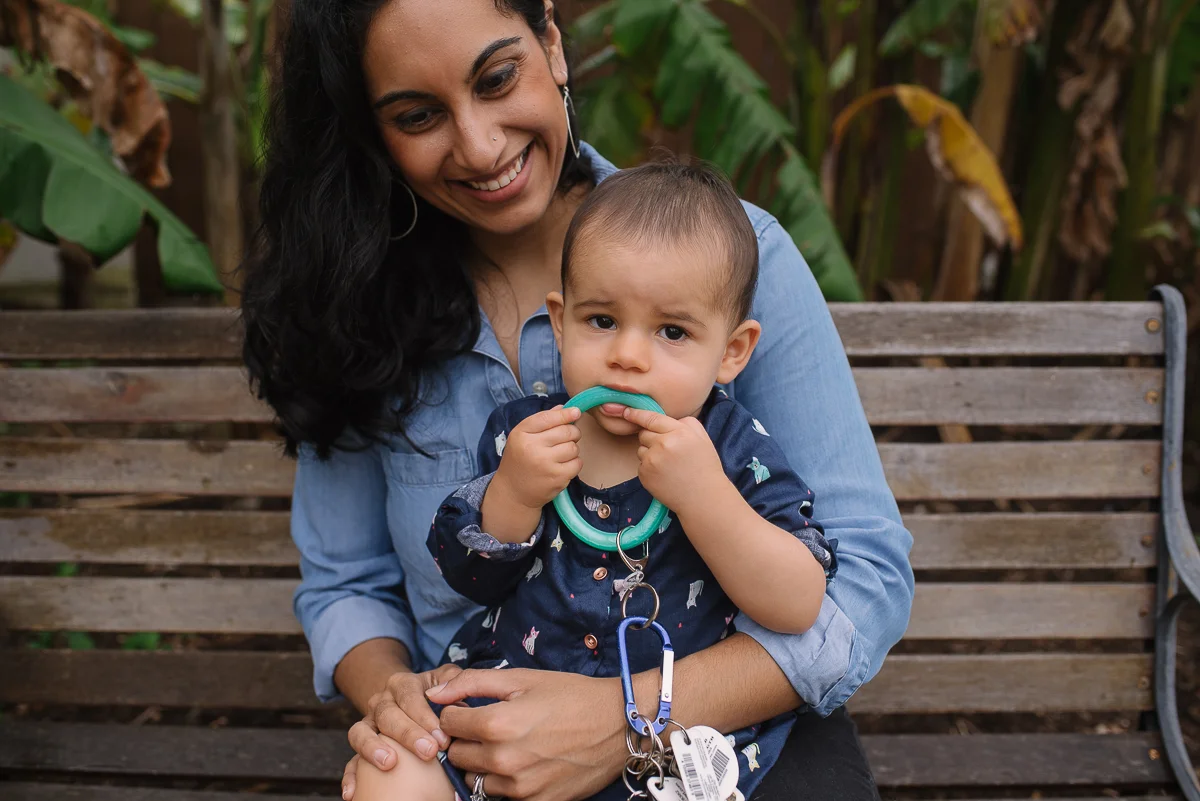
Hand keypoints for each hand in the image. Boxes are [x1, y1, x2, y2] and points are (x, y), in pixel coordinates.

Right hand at [341, 663, 461, 799]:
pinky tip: (353, 791)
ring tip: (389, 764)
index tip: (442, 737)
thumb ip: (456, 680)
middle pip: (388, 714)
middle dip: (408, 734)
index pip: (409, 696)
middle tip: (428, 752)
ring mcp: (368, 723)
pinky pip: (350, 759)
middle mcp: (381, 701)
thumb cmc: (435, 693)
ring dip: (373, 748)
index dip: (425, 716)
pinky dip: (350, 775)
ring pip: (361, 732)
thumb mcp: (446, 679)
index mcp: (402, 684)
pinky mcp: (362, 744)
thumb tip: (453, 697)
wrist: (408, 696)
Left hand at [425, 668, 628, 799]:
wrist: (619, 725)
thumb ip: (473, 682)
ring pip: (476, 780)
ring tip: (509, 745)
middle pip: (457, 755)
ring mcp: (520, 788)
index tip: (471, 709)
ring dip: (483, 764)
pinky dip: (505, 782)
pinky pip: (502, 797)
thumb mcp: (522, 679)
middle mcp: (504, 761)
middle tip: (490, 727)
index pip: (447, 724)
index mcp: (497, 724)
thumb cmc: (571, 696)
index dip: (456, 713)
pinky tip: (525, 762)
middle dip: (466, 740)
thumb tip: (435, 692)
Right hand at [493, 405, 582, 509]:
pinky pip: (577, 463)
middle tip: (567, 438)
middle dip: (572, 432)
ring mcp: (546, 464)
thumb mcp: (521, 437)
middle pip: (566, 431)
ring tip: (561, 455)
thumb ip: (541, 421)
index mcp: (522, 435)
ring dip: (572, 449)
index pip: (548, 418)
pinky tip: (563, 466)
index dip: (565, 414)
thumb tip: (563, 408)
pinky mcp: (557, 478)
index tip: (576, 412)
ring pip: (574, 447)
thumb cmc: (519, 460)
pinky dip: (574, 463)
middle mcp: (533, 448)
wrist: (513, 492)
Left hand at [623, 407, 725, 512]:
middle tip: (668, 451)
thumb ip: (686, 423)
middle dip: (652, 438)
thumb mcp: (702, 438)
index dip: (636, 414)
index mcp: (679, 432)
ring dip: (650, 453)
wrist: (703, 498)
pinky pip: (641, 464)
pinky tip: (664, 475)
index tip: (626, 411)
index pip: (652, 418)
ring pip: (640, 449)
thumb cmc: (704, 467)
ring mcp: (652, 460)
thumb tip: (666, 419)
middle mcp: (663, 444)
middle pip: (644, 433)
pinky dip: (649, 467)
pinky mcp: (645, 474)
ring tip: (668, 465)